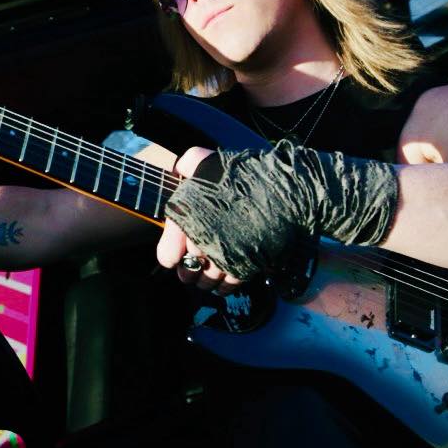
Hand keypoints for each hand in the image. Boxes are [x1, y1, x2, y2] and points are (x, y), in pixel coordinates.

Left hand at [157, 146, 243, 294]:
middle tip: (191, 270)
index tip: (174, 256)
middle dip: (188, 271)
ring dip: (205, 281)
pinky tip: (223, 284)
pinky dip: (225, 287)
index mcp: (186, 218)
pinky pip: (230, 284)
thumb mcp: (205, 160)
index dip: (170, 256)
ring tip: (207, 277)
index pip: (167, 255)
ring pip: (208, 280)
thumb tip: (178, 168)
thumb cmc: (238, 174)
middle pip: (188, 270)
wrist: (280, 188)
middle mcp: (202, 240)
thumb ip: (188, 163)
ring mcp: (225, 255)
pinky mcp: (246, 264)